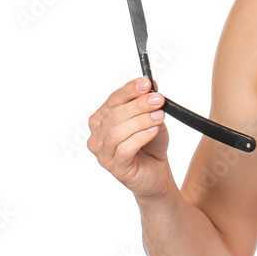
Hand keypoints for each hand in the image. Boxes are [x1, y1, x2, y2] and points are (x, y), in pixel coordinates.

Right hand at [87, 77, 170, 198]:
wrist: (157, 172)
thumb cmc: (150, 146)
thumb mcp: (152, 120)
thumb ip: (148, 105)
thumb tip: (151, 86)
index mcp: (102, 120)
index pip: (113, 100)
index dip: (129, 90)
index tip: (146, 83)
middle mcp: (98, 136)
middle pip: (114, 115)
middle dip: (138, 105)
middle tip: (157, 100)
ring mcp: (104, 153)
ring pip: (117, 132)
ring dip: (140, 121)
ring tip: (158, 117)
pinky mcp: (116, 168)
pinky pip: (124, 149)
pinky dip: (140, 137)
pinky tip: (153, 131)